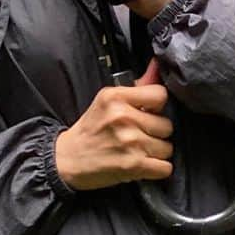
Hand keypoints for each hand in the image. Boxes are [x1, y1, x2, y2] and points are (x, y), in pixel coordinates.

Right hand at [54, 63, 171, 190]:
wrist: (67, 160)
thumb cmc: (90, 129)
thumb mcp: (107, 101)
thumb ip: (137, 86)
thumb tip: (158, 65)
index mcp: (116, 97)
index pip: (160, 95)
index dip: (158, 106)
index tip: (149, 112)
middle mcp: (124, 117)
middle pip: (167, 125)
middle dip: (157, 132)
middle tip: (140, 135)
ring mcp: (130, 142)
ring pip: (167, 147)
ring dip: (156, 152)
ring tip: (139, 150)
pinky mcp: (132, 165)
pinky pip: (165, 168)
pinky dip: (157, 169)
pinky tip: (144, 165)